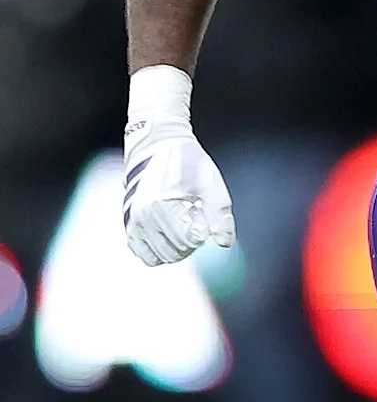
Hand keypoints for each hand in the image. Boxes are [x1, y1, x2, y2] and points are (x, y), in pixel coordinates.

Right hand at [123, 67, 235, 265]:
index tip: (201, 212)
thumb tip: (224, 243)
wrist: (156, 144)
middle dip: (190, 243)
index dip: (202, 232)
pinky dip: (156, 249)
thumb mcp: (211, 185)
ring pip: (157, 257)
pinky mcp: (128, 223)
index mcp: (162, 206)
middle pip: (173, 253)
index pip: (188, 242)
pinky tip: (168, 231)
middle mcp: (142, 217)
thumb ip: (220, 216)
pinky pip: (141, 252)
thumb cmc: (187, 161)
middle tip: (193, 217)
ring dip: (174, 248)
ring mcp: (132, 222)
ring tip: (181, 223)